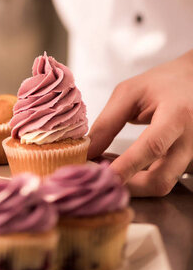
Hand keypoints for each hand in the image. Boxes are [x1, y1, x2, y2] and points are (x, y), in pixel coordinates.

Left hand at [88, 50, 192, 195]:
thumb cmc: (161, 84)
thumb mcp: (130, 93)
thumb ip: (108, 122)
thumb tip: (87, 150)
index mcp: (176, 115)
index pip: (153, 146)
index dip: (127, 165)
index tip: (103, 176)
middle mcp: (190, 140)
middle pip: (162, 179)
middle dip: (128, 185)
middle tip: (98, 175)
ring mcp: (192, 154)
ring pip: (163, 184)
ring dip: (132, 183)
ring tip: (107, 165)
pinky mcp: (188, 163)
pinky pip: (164, 179)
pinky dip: (140, 178)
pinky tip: (123, 165)